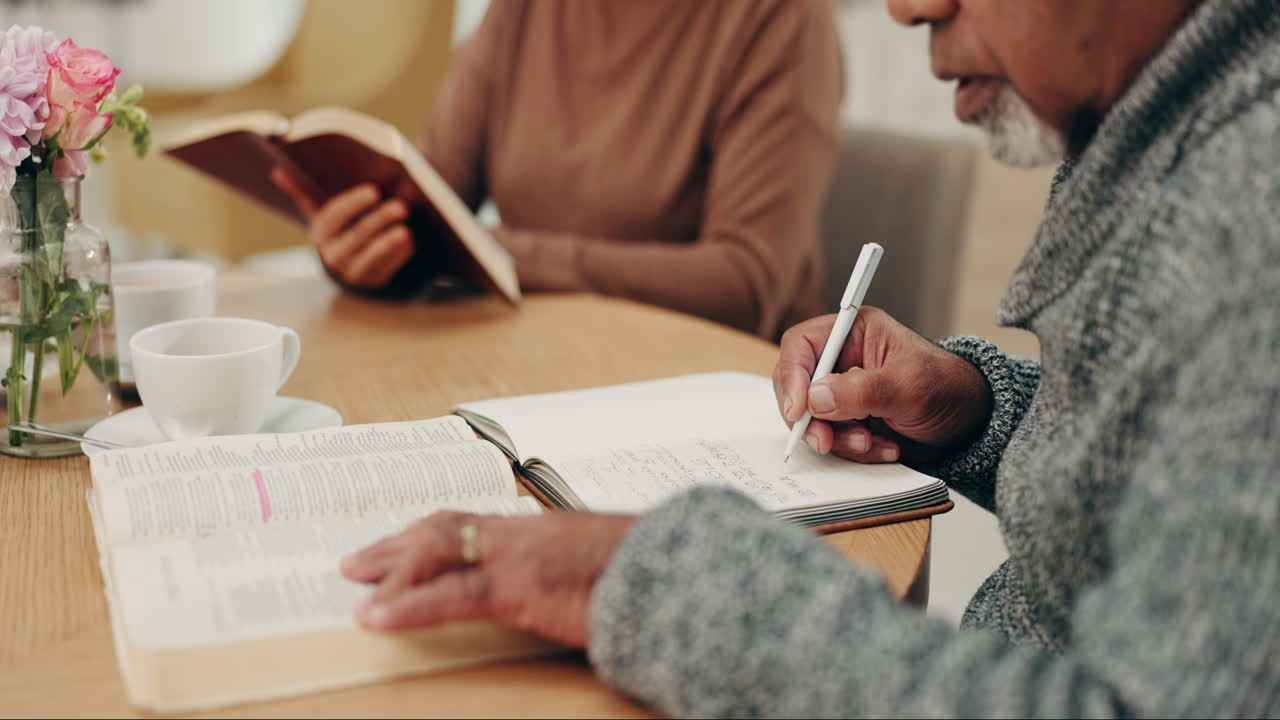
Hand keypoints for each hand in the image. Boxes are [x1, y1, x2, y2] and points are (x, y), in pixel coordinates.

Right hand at [270, 167, 414, 288]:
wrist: (349, 262)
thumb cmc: (339, 227)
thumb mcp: (321, 211)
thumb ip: (303, 191)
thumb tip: (277, 171)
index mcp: (321, 232)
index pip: (335, 216)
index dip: (354, 204)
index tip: (374, 191)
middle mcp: (333, 255)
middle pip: (357, 235)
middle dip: (379, 220)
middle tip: (401, 206)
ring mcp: (353, 272)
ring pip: (372, 256)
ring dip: (390, 242)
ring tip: (406, 229)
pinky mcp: (373, 281)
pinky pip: (387, 269)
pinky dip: (399, 256)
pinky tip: (410, 243)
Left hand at [341, 510, 635, 647]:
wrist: (676, 571)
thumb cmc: (648, 571)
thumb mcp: (604, 567)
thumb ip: (576, 573)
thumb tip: (574, 591)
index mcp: (541, 531)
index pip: (473, 523)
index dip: (432, 532)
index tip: (405, 541)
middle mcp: (521, 534)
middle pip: (443, 528)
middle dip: (397, 544)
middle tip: (359, 560)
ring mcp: (515, 557)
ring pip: (436, 552)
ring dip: (390, 569)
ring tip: (355, 585)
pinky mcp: (516, 588)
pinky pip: (447, 595)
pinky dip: (406, 605)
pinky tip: (376, 616)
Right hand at [773, 306, 991, 463]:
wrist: (970, 424)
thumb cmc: (948, 389)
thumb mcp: (909, 386)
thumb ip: (862, 390)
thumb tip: (815, 397)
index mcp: (853, 332)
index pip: (802, 345)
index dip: (793, 376)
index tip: (798, 410)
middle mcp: (842, 359)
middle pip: (798, 385)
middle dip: (812, 419)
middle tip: (826, 441)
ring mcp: (843, 392)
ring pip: (813, 419)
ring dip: (839, 439)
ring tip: (873, 443)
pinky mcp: (849, 420)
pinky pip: (833, 439)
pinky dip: (855, 451)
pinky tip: (885, 446)